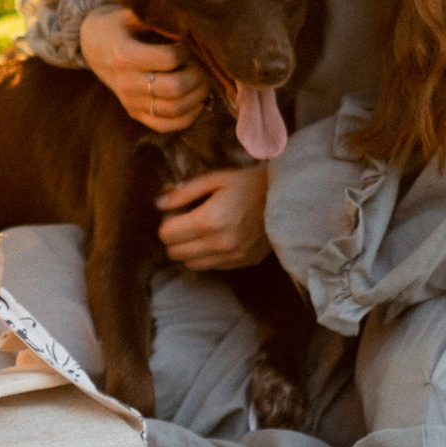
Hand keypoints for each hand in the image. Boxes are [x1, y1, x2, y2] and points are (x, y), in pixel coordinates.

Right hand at [83, 3, 206, 136]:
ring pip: (173, 110)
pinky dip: (186, 118)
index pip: (169, 59)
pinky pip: (164, 125)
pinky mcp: (134, 112)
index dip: (187, 51)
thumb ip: (157, 15)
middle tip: (204, 66)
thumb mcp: (132, 13)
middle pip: (174, 88)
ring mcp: (129, 101)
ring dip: (197, 97)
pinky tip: (196, 103)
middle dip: (198, 77)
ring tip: (204, 82)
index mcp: (124, 54)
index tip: (188, 44)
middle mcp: (126, 82)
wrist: (93, 45)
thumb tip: (189, 20)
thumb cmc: (118, 25)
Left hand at [156, 166, 271, 273]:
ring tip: (200, 232)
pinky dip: (207, 256)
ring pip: (190, 264)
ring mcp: (232, 256)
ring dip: (189, 250)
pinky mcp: (242, 263)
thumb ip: (184, 193)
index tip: (176, 213)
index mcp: (209, 220)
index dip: (167, 223)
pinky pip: (211, 267)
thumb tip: (159, 204)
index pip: (166, 235)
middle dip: (174, 238)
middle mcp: (219, 243)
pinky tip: (217, 238)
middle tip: (185, 223)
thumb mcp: (214, 179)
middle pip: (175, 253)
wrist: (285, 198)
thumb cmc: (248, 184)